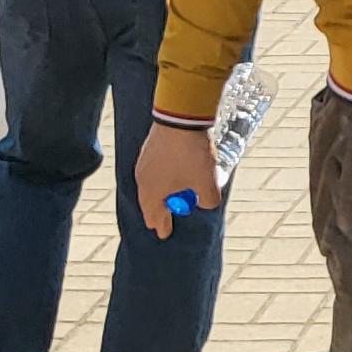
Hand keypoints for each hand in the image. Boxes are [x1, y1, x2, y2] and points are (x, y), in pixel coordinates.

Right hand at [137, 118, 222, 240]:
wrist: (180, 117)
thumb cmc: (191, 155)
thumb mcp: (207, 183)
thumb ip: (207, 200)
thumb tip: (205, 202)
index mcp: (152, 194)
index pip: (155, 216)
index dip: (161, 226)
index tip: (163, 234)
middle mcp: (143, 180)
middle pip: (149, 202)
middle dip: (157, 212)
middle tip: (160, 221)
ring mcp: (144, 162)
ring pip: (151, 184)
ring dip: (160, 193)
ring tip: (167, 197)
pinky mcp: (150, 147)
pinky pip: (154, 170)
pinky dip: (161, 177)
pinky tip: (170, 173)